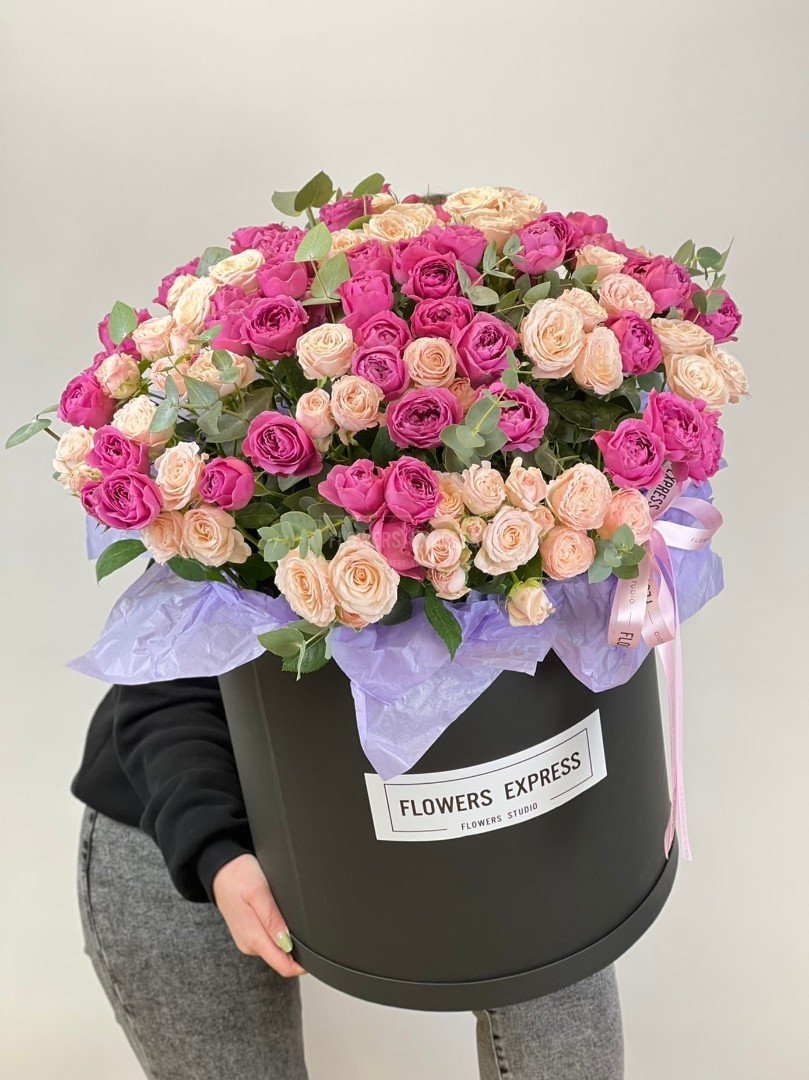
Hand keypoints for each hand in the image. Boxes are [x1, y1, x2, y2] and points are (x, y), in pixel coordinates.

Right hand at [212, 853, 304, 977]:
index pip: (283, 966)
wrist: (219, 869)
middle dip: (299, 952)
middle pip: (282, 960)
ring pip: (276, 950)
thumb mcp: (258, 891)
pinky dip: (279, 934)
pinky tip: (281, 917)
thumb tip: (287, 942)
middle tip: (309, 929)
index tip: (317, 952)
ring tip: (294, 919)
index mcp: (253, 938)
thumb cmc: (238, 876)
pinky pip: (269, 941)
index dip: (303, 965)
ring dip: (289, 941)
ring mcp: (248, 940)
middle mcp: (250, 945)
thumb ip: (272, 918)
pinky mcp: (249, 933)